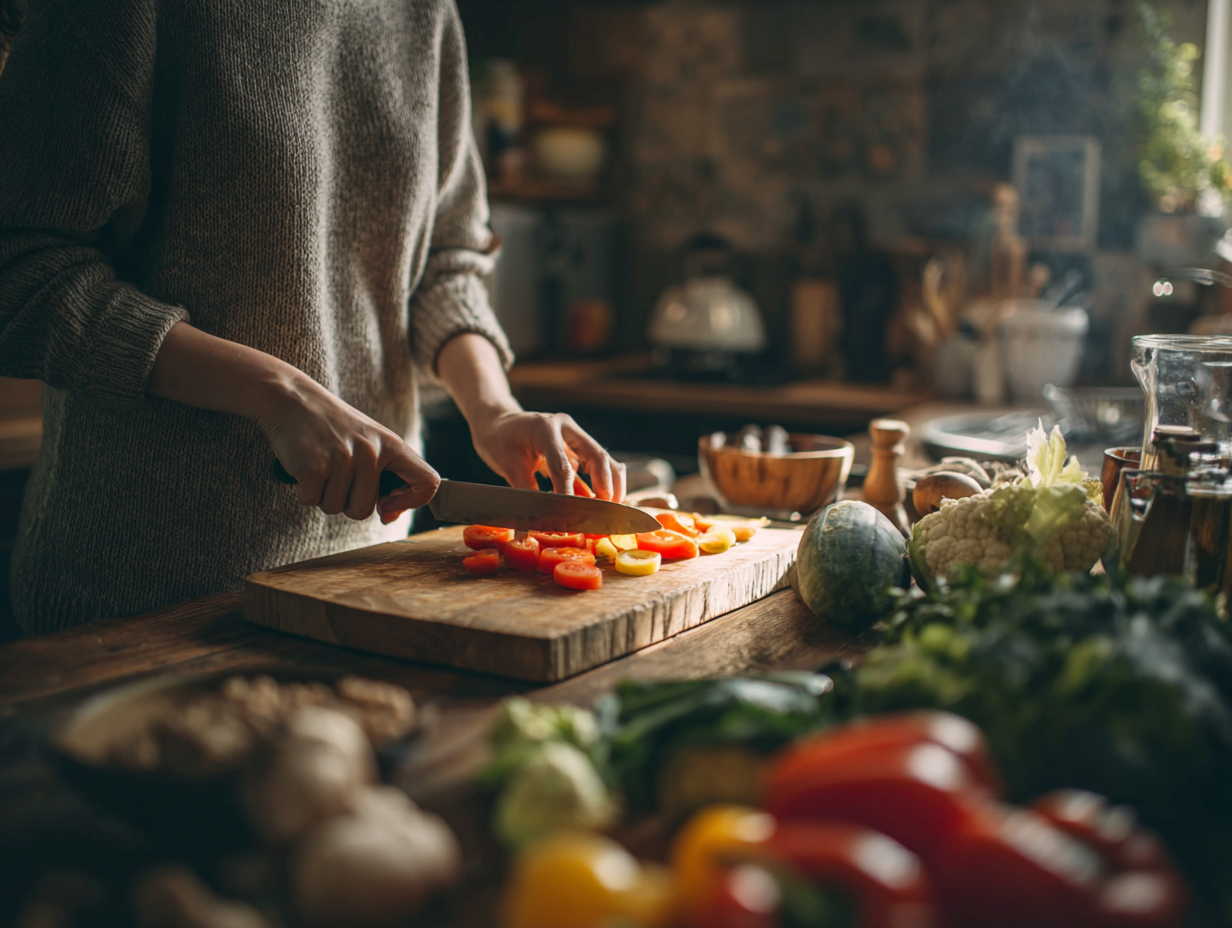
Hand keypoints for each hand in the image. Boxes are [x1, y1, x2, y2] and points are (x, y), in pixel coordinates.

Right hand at [256, 374, 439, 522]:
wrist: (292, 399)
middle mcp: (372, 451)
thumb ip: (385, 476)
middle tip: (336, 474)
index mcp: (392, 445)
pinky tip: (305, 465)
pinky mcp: (315, 467)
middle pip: (364, 510)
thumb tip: (390, 516)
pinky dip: (305, 491)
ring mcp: (343, 459)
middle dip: (346, 502)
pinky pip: (312, 501)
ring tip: (321, 465)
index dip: (414, 501)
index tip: (390, 502)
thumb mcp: (369, 442)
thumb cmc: (333, 426)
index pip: (428, 482)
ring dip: (324, 495)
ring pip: (336, 508)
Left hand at [469, 409, 626, 501]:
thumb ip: (525, 492)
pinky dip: (602, 483)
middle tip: (605, 511)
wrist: (499, 422)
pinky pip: (596, 465)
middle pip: (597, 456)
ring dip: (611, 484)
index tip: (571, 516)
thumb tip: (535, 523)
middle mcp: (566, 428)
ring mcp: (575, 436)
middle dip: (605, 485)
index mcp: (545, 428)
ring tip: (611, 508)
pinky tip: (602, 503)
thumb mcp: (507, 465)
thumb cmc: (499, 439)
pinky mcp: (578, 447)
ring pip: (604, 459)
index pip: (563, 465)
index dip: (568, 493)